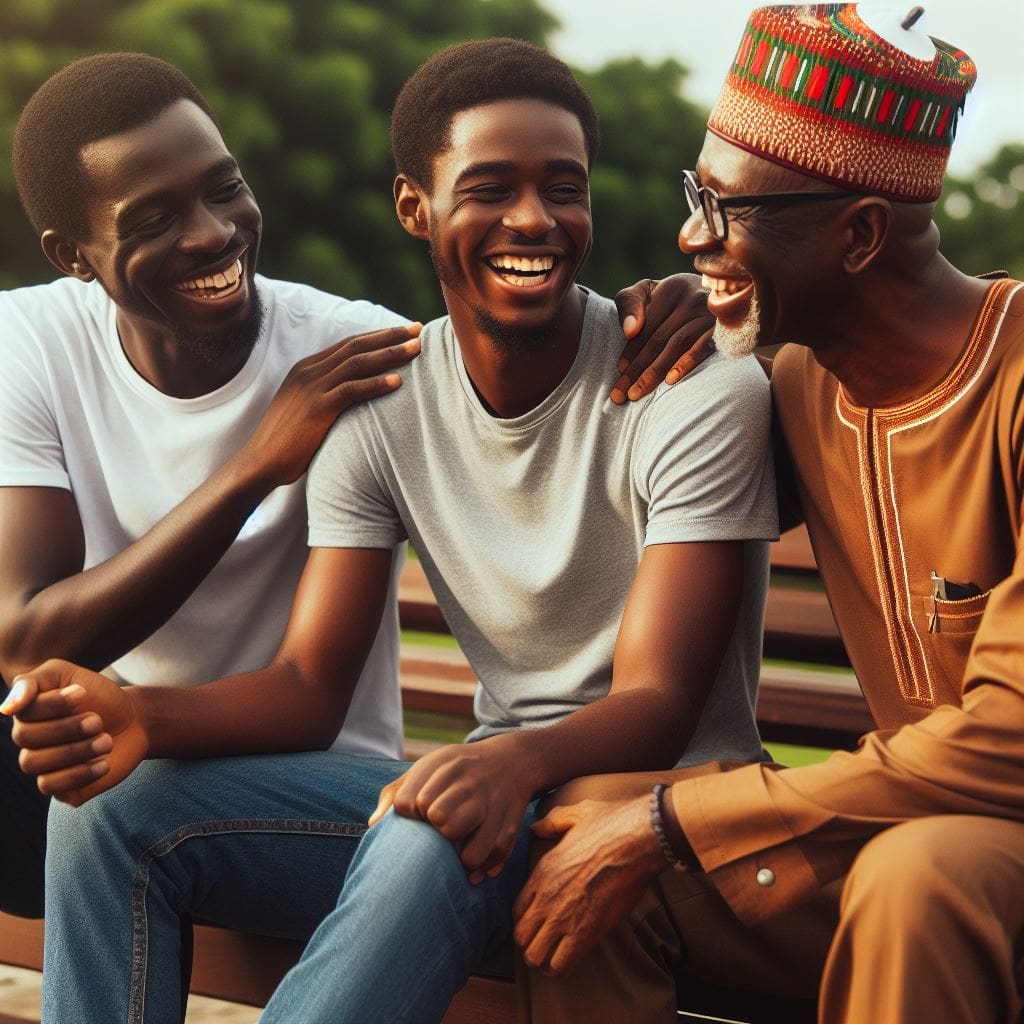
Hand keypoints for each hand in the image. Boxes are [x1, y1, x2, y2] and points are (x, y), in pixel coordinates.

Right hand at [1, 659, 147, 805]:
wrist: (134, 721)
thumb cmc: (100, 696)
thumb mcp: (70, 675)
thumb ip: (34, 681)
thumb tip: (6, 707)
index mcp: (28, 712)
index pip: (23, 711)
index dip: (53, 703)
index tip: (82, 692)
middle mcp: (29, 740)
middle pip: (25, 738)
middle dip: (66, 728)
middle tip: (97, 721)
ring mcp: (42, 764)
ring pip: (33, 764)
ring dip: (74, 751)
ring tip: (106, 741)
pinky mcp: (58, 786)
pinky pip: (50, 786)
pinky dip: (79, 774)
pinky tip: (104, 763)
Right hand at [242, 323, 421, 485]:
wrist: (260, 462)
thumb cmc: (287, 442)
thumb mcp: (307, 409)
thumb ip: (328, 396)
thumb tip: (355, 398)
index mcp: (307, 368)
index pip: (348, 343)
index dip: (378, 336)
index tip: (403, 331)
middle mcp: (309, 372)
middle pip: (356, 345)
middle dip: (389, 335)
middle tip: (418, 329)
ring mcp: (311, 388)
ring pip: (357, 362)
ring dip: (389, 353)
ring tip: (416, 349)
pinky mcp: (316, 408)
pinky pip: (351, 390)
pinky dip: (375, 384)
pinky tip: (398, 382)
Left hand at [369, 736, 531, 882]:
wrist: (512, 762)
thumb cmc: (457, 772)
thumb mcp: (427, 769)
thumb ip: (396, 792)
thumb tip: (372, 825)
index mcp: (444, 765)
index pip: (408, 803)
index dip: (409, 814)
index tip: (418, 812)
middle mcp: (470, 783)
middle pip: (438, 820)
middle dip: (434, 830)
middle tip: (440, 827)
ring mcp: (492, 805)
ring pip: (466, 847)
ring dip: (456, 854)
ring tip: (455, 845)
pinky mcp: (509, 826)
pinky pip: (488, 857)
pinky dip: (478, 866)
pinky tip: (471, 861)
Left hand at [513, 795, 665, 973]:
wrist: (637, 840)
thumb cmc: (611, 824)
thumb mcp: (575, 814)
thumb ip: (552, 822)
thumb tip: (537, 826)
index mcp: (542, 871)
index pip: (517, 910)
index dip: (526, 919)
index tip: (540, 921)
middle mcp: (546, 898)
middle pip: (521, 937)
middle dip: (532, 942)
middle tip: (548, 942)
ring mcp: (564, 917)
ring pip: (536, 957)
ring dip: (545, 959)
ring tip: (558, 954)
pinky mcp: (587, 933)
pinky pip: (561, 965)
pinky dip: (563, 967)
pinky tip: (573, 958)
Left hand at [611, 275, 714, 402]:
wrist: (728, 291)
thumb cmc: (675, 299)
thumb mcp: (648, 292)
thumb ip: (629, 304)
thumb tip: (629, 331)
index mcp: (671, 289)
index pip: (646, 326)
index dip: (631, 350)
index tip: (619, 372)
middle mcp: (692, 297)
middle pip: (659, 338)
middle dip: (637, 369)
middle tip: (620, 395)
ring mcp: (711, 312)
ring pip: (677, 344)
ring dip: (655, 371)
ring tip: (637, 394)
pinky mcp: (726, 328)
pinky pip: (704, 347)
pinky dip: (687, 362)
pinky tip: (670, 381)